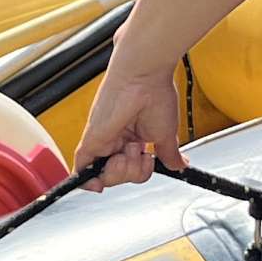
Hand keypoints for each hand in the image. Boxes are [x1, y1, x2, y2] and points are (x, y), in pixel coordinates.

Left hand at [75, 53, 182, 188]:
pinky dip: (88, 182)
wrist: (144, 77)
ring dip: (121, 173)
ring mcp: (102, 140)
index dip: (140, 172)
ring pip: (103, 177)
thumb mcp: (167, 134)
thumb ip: (169, 154)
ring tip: (131, 148)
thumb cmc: (155, 95)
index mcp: (132, 137)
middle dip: (133, 173)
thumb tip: (180, 167)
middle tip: (142, 152)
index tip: (150, 160)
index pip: (132, 168)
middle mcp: (115, 139)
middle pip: (119, 176)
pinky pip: (81, 171)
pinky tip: (98, 183)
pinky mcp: (90, 140)